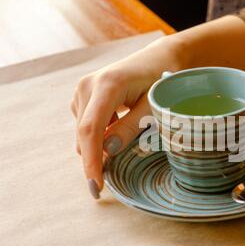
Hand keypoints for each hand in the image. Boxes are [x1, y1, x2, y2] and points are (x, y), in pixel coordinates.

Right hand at [71, 37, 182, 198]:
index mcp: (107, 85)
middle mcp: (87, 85)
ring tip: (129, 135)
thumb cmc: (162, 79)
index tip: (96, 187)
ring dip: (99, 145)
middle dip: (95, 159)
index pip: (91, 129)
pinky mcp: (82, 96)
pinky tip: (120, 125)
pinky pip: (86, 126)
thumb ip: (130, 128)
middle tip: (111, 180)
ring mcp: (82, 90)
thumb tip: (108, 152)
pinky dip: (100, 135)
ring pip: (83, 133)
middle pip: (84, 134)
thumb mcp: (153, 106)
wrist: (158, 57)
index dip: (91, 161)